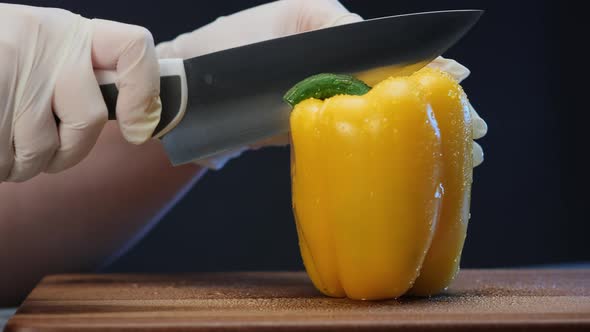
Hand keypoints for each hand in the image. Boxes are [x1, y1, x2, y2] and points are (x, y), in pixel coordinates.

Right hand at [0, 4, 160, 181]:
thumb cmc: (2, 63)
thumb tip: (139, 124)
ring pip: (42, 150)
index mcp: (73, 32)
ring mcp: (14, 66)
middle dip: (69, 152)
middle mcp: (49, 42)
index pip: (134, 48)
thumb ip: (82, 81)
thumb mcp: (44, 57)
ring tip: (4, 137)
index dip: (145, 94)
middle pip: (90, 120)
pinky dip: (0, 163)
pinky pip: (5, 159)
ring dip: (23, 161)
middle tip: (45, 149)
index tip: (136, 130)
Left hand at [157, 0, 486, 168]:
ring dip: (420, 133)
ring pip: (382, 114)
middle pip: (397, 86)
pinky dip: (386, 146)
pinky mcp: (312, 124)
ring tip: (461, 153)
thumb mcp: (291, 22)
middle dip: (437, 109)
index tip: (462, 85)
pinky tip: (412, 161)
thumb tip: (390, 63)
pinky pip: (357, 134)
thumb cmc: (233, 51)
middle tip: (476, 133)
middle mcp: (335, 63)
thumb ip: (340, 33)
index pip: (394, 52)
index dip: (430, 71)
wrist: (191, 94)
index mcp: (334, 31)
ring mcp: (325, 95)